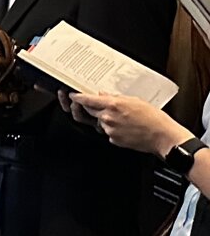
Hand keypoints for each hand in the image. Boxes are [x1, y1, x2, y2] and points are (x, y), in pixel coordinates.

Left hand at [69, 92, 194, 156]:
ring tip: (124, 119)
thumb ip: (116, 98)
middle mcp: (108, 118)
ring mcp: (109, 130)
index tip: (72, 96)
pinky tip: (126, 128)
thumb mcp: (135, 101)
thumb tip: (104, 95)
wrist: (163, 137)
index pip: (87, 100)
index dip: (78, 97)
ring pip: (100, 122)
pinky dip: (113, 129)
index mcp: (113, 105)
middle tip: (103, 107)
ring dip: (106, 120)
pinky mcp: (113, 140)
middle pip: (90, 111)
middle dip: (92, 108)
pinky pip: (108, 132)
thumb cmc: (154, 118)